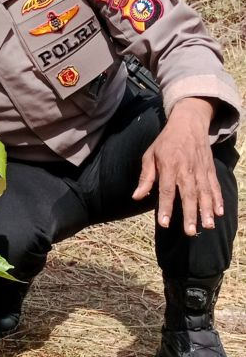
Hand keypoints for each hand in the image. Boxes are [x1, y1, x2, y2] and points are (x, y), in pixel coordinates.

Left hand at [133, 97, 220, 235]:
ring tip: (207, 226)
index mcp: (169, 166)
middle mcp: (186, 169)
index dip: (165, 207)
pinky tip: (219, 212)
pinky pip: (214, 186)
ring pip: (204, 193)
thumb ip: (146, 177)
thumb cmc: (165, 142)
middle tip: (191, 232)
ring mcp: (200, 170)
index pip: (166, 190)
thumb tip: (137, 196)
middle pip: (188, 195)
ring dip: (206, 210)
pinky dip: (218, 199)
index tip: (164, 224)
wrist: (188, 124)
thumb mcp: (150, 155)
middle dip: (190, 214)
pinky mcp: (210, 170)